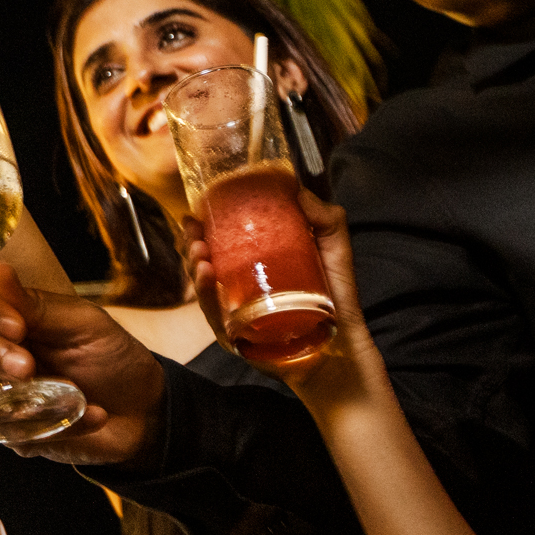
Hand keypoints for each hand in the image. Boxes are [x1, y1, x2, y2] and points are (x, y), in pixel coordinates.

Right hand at [0, 261, 165, 466]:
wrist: (144, 409)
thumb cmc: (112, 358)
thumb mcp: (84, 324)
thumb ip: (37, 305)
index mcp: (12, 320)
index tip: (16, 325)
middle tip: (27, 366)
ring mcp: (1, 395)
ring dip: (16, 395)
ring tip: (67, 393)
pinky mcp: (15, 434)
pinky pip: (12, 432)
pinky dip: (55, 425)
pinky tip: (91, 415)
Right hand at [186, 191, 385, 403]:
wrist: (344, 343)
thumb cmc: (338, 298)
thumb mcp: (334, 250)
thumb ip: (326, 219)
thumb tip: (299, 191)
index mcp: (252, 268)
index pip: (219, 245)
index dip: (202, 229)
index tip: (194, 214)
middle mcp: (238, 290)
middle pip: (203, 264)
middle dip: (190, 245)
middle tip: (192, 230)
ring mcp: (235, 314)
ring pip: (204, 289)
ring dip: (194, 266)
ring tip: (198, 250)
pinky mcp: (236, 336)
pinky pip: (214, 316)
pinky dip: (207, 295)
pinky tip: (208, 274)